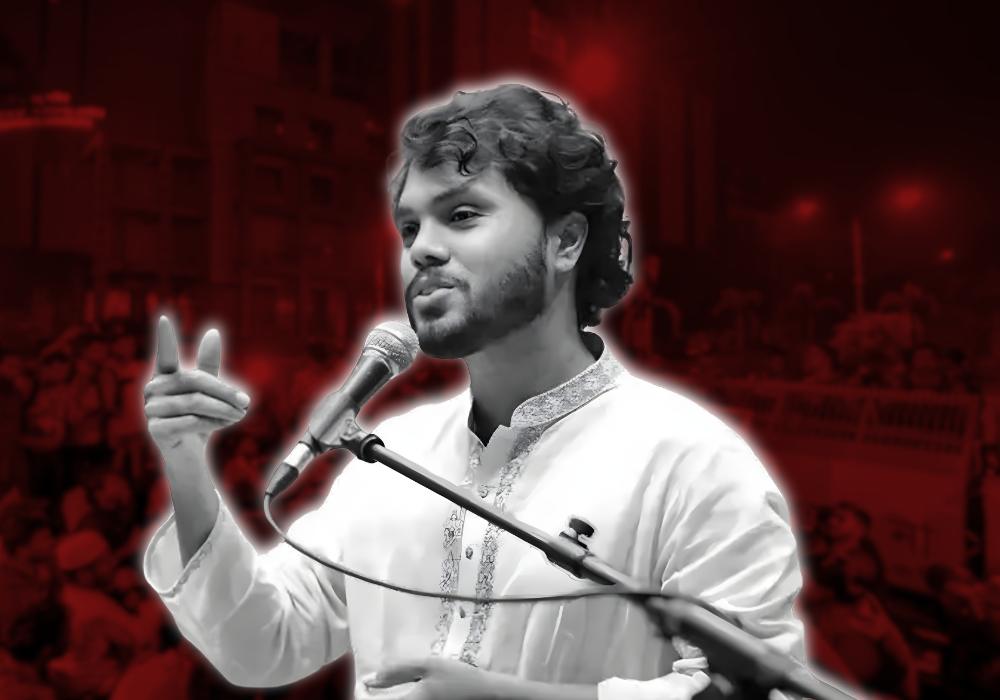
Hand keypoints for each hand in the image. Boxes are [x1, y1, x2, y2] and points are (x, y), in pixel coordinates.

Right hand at [144, 317, 249, 462]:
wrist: (188, 453)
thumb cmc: (198, 417)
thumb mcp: (207, 390)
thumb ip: (208, 364)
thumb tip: (213, 331)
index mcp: (164, 376)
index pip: (165, 355)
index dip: (165, 338)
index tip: (165, 317)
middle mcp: (153, 390)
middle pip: (195, 382)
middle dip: (225, 391)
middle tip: (247, 401)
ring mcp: (151, 410)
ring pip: (195, 403)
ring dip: (222, 409)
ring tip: (240, 415)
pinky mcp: (156, 429)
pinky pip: (191, 421)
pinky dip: (212, 423)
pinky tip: (224, 424)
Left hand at [362, 657, 500, 699]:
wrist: (484, 696)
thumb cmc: (458, 679)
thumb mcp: (428, 667)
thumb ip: (397, 671)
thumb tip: (369, 678)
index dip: (356, 692)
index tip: (358, 680)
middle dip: (365, 697)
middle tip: (365, 686)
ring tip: (377, 691)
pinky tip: (392, 696)